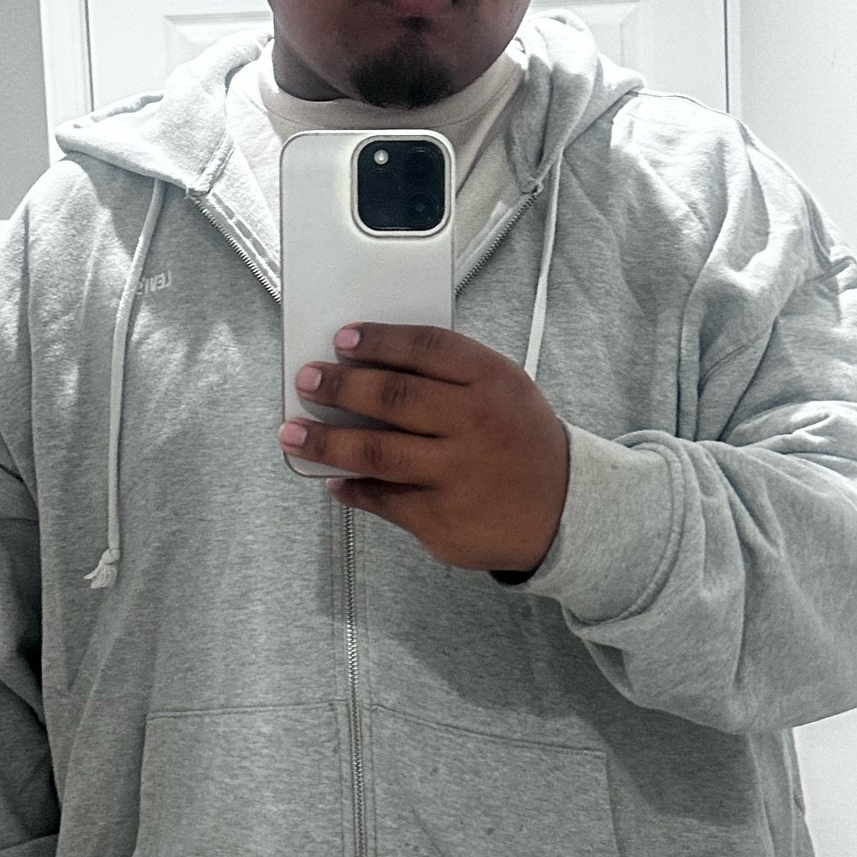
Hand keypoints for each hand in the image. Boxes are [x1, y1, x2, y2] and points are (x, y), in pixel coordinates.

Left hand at [280, 323, 568, 572]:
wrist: (565, 509)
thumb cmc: (519, 440)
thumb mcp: (503, 389)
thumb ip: (449, 374)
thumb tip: (371, 364)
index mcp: (492, 382)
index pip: (428, 347)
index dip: (380, 340)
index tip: (344, 338)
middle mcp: (474, 425)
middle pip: (394, 397)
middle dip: (341, 386)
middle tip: (308, 380)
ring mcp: (457, 475)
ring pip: (377, 452)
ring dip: (326, 441)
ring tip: (292, 433)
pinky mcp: (441, 519)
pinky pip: (382, 499)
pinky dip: (352, 488)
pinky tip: (334, 479)